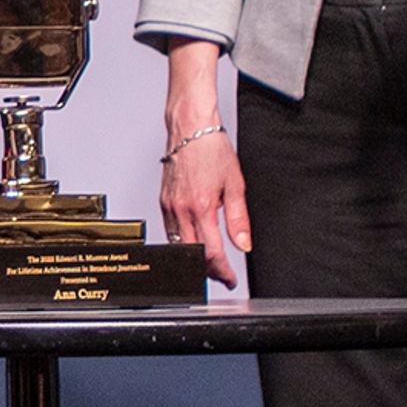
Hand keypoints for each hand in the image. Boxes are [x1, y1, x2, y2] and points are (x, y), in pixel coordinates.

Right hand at [160, 129, 249, 274]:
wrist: (190, 128)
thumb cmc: (212, 149)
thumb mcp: (235, 184)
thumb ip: (239, 219)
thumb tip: (243, 243)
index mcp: (202, 207)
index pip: (211, 253)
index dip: (222, 271)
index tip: (230, 278)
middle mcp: (182, 209)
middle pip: (193, 255)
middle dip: (208, 270)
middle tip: (222, 274)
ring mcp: (170, 206)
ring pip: (178, 245)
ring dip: (195, 258)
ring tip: (211, 260)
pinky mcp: (163, 201)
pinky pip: (171, 231)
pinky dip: (183, 242)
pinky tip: (195, 240)